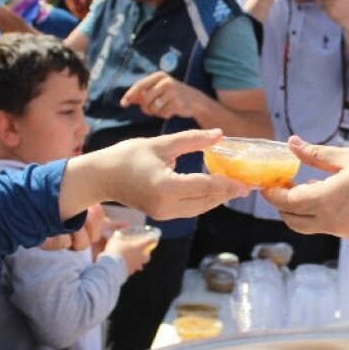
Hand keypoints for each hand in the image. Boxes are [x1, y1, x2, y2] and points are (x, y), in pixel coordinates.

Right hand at [63, 129, 247, 220]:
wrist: (101, 177)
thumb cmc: (127, 156)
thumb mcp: (161, 144)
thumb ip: (191, 140)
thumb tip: (219, 134)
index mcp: (166, 186)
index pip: (205, 186)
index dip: (228, 185)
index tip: (246, 183)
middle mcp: (166, 205)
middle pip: (206, 201)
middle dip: (227, 193)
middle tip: (247, 185)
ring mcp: (164, 213)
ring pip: (200, 208)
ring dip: (217, 198)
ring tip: (234, 188)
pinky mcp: (162, 215)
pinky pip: (190, 209)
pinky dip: (204, 201)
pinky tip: (213, 191)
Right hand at [104, 229, 156, 274]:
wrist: (112, 267)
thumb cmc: (116, 250)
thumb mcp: (116, 240)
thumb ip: (118, 236)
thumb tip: (118, 233)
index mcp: (139, 246)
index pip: (149, 241)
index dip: (152, 239)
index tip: (153, 238)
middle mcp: (140, 257)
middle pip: (148, 256)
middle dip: (146, 254)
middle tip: (142, 251)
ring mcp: (136, 266)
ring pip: (140, 264)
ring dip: (138, 261)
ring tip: (132, 259)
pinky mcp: (130, 273)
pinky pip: (133, 269)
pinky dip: (130, 267)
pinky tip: (125, 265)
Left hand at [121, 71, 199, 119]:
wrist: (195, 100)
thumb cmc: (173, 95)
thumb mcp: (158, 90)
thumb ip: (143, 94)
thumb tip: (127, 100)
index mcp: (159, 76)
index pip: (140, 85)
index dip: (130, 95)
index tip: (123, 104)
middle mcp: (166, 82)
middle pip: (145, 99)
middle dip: (146, 107)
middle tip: (151, 110)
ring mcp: (173, 92)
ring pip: (154, 107)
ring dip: (156, 112)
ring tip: (163, 109)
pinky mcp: (178, 102)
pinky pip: (163, 113)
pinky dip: (164, 115)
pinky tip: (170, 111)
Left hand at [261, 136, 348, 237]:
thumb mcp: (348, 157)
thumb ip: (316, 154)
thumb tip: (291, 143)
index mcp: (326, 199)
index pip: (287, 202)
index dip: (273, 193)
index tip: (267, 182)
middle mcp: (330, 220)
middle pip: (292, 219)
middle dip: (281, 205)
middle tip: (280, 185)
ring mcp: (341, 229)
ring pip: (307, 226)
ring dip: (297, 211)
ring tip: (302, 187)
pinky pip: (324, 226)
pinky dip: (315, 214)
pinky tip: (323, 193)